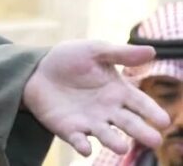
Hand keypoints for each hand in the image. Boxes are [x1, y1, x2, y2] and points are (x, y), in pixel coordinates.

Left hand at [22, 40, 170, 155]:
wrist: (37, 70)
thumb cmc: (70, 60)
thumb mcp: (94, 51)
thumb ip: (120, 53)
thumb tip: (152, 51)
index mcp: (119, 92)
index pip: (141, 104)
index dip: (153, 112)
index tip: (163, 121)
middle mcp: (109, 111)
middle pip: (129, 123)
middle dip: (142, 132)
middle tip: (154, 141)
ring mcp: (90, 122)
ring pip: (106, 135)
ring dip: (114, 142)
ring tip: (121, 147)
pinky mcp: (70, 129)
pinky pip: (78, 139)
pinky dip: (82, 145)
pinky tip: (85, 148)